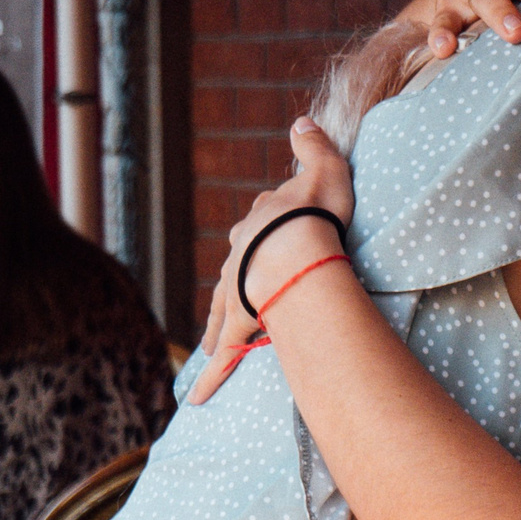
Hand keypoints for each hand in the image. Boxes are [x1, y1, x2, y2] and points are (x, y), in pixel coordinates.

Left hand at [189, 118, 358, 403]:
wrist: (295, 246)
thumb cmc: (314, 211)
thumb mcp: (324, 168)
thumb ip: (314, 145)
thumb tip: (302, 121)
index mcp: (259, 221)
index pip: (258, 223)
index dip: (269, 229)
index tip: (275, 235)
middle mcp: (239, 254)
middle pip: (234, 268)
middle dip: (237, 281)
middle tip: (240, 298)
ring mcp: (234, 290)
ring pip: (221, 311)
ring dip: (215, 328)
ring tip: (208, 348)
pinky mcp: (236, 323)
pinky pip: (221, 354)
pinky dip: (208, 376)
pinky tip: (197, 398)